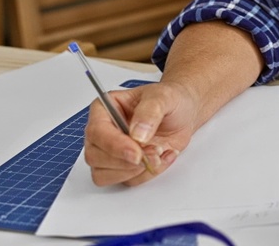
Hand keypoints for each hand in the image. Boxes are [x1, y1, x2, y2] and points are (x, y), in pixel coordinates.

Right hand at [83, 81, 199, 185]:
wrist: (183, 113)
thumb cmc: (169, 100)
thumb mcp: (163, 97)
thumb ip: (149, 112)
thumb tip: (137, 134)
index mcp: (104, 110)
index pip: (97, 132)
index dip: (114, 145)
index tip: (136, 152)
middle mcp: (103, 133)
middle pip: (95, 157)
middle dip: (125, 161)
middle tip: (154, 151)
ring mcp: (112, 152)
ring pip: (105, 175)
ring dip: (135, 170)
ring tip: (160, 151)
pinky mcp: (125, 166)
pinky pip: (127, 181)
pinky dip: (148, 174)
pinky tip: (163, 156)